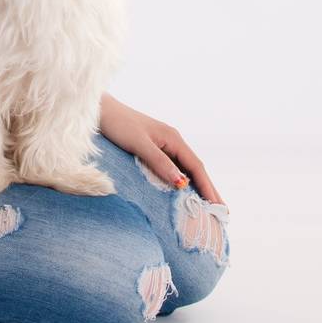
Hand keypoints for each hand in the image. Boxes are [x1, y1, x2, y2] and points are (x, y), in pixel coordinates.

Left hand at [98, 93, 225, 206]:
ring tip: (207, 205)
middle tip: (221, 211)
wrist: (100, 111)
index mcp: (173, 139)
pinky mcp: (153, 149)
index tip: (218, 206)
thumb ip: (159, 162)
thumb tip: (181, 183)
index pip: (196, 167)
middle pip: (195, 169)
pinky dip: (182, 180)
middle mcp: (172, 142)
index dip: (208, 187)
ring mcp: (163, 145)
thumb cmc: (118, 125)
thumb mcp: (139, 144)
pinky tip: (182, 191)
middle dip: (208, 189)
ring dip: (197, 186)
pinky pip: (173, 167)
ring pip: (185, 169)